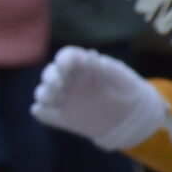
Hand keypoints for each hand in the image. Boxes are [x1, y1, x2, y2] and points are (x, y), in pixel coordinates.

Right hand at [33, 47, 166, 149]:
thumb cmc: (126, 90)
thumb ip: (104, 67)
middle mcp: (68, 80)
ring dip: (44, 94)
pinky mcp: (61, 117)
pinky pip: (44, 113)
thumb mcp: (120, 77)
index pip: (66, 56)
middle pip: (50, 73)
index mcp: (81, 65)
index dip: (63, 59)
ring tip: (52, 99)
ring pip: (43, 92)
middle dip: (50, 77)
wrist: (130, 117)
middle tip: (57, 85)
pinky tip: (41, 112)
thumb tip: (90, 54)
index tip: (65, 66)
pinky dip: (40, 112)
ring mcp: (63, 98)